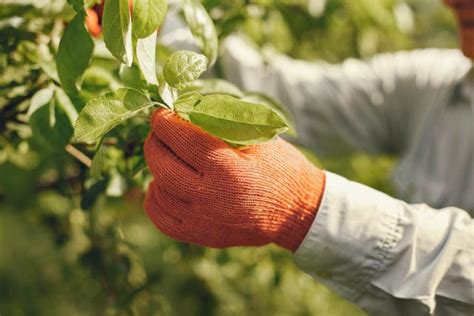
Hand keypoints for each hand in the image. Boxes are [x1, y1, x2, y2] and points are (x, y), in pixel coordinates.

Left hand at [144, 109, 324, 250]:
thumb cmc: (280, 168)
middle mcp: (213, 198)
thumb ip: (222, 122)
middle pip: (163, 167)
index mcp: (230, 169)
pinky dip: (155, 199)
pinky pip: (162, 219)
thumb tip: (184, 109)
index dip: (164, 123)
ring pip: (159, 192)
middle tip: (159, 133)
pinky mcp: (202, 236)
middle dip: (154, 144)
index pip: (183, 140)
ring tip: (165, 156)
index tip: (160, 114)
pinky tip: (162, 185)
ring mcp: (205, 221)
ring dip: (155, 169)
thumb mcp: (259, 137)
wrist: (296, 211)